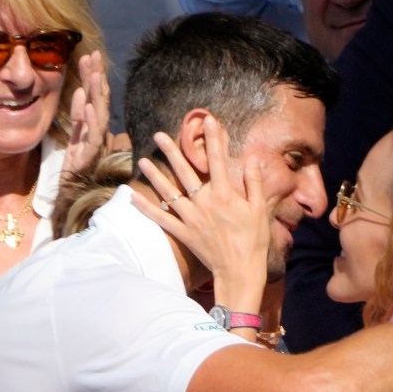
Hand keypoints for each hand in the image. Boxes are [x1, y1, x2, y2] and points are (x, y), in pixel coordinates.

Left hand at [62, 51, 109, 174]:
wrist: (71, 189)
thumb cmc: (74, 162)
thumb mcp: (74, 132)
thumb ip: (78, 113)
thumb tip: (82, 90)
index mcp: (93, 123)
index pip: (95, 95)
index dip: (93, 75)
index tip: (90, 54)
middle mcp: (98, 130)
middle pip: (100, 100)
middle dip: (97, 78)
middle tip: (94, 56)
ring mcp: (95, 142)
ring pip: (99, 114)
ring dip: (97, 94)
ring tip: (93, 75)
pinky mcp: (89, 155)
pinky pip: (92, 136)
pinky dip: (91, 119)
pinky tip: (88, 105)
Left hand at [132, 115, 268, 310]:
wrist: (240, 270)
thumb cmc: (253, 240)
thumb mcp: (259, 209)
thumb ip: (254, 182)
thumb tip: (252, 159)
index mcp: (224, 194)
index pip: (217, 160)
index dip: (213, 138)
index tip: (208, 121)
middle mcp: (204, 203)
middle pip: (185, 172)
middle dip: (172, 151)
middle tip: (159, 135)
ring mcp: (191, 218)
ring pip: (168, 192)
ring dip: (154, 176)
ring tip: (143, 160)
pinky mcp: (183, 233)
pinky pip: (161, 219)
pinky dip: (146, 208)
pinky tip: (133, 196)